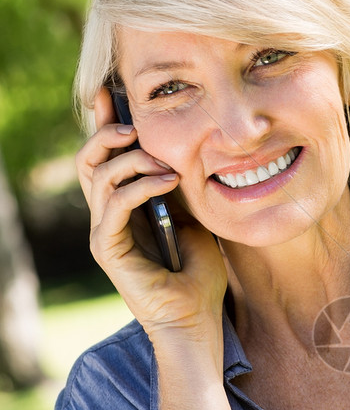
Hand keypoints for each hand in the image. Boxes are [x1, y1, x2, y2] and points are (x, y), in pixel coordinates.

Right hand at [76, 88, 226, 344]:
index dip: (104, 122)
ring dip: (132, 158)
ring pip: (98, 175)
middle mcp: (107, 216)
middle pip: (90, 159)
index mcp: (125, 206)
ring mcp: (104, 232)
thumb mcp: (195, 216)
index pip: (106, 156)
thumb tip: (187, 147)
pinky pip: (114, 203)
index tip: (111, 91)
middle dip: (106, 130)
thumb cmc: (199, 273)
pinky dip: (140, 185)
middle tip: (133, 121)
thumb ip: (181, 185)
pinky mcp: (108, 248)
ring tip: (165, 160)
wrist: (197, 318)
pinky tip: (168, 180)